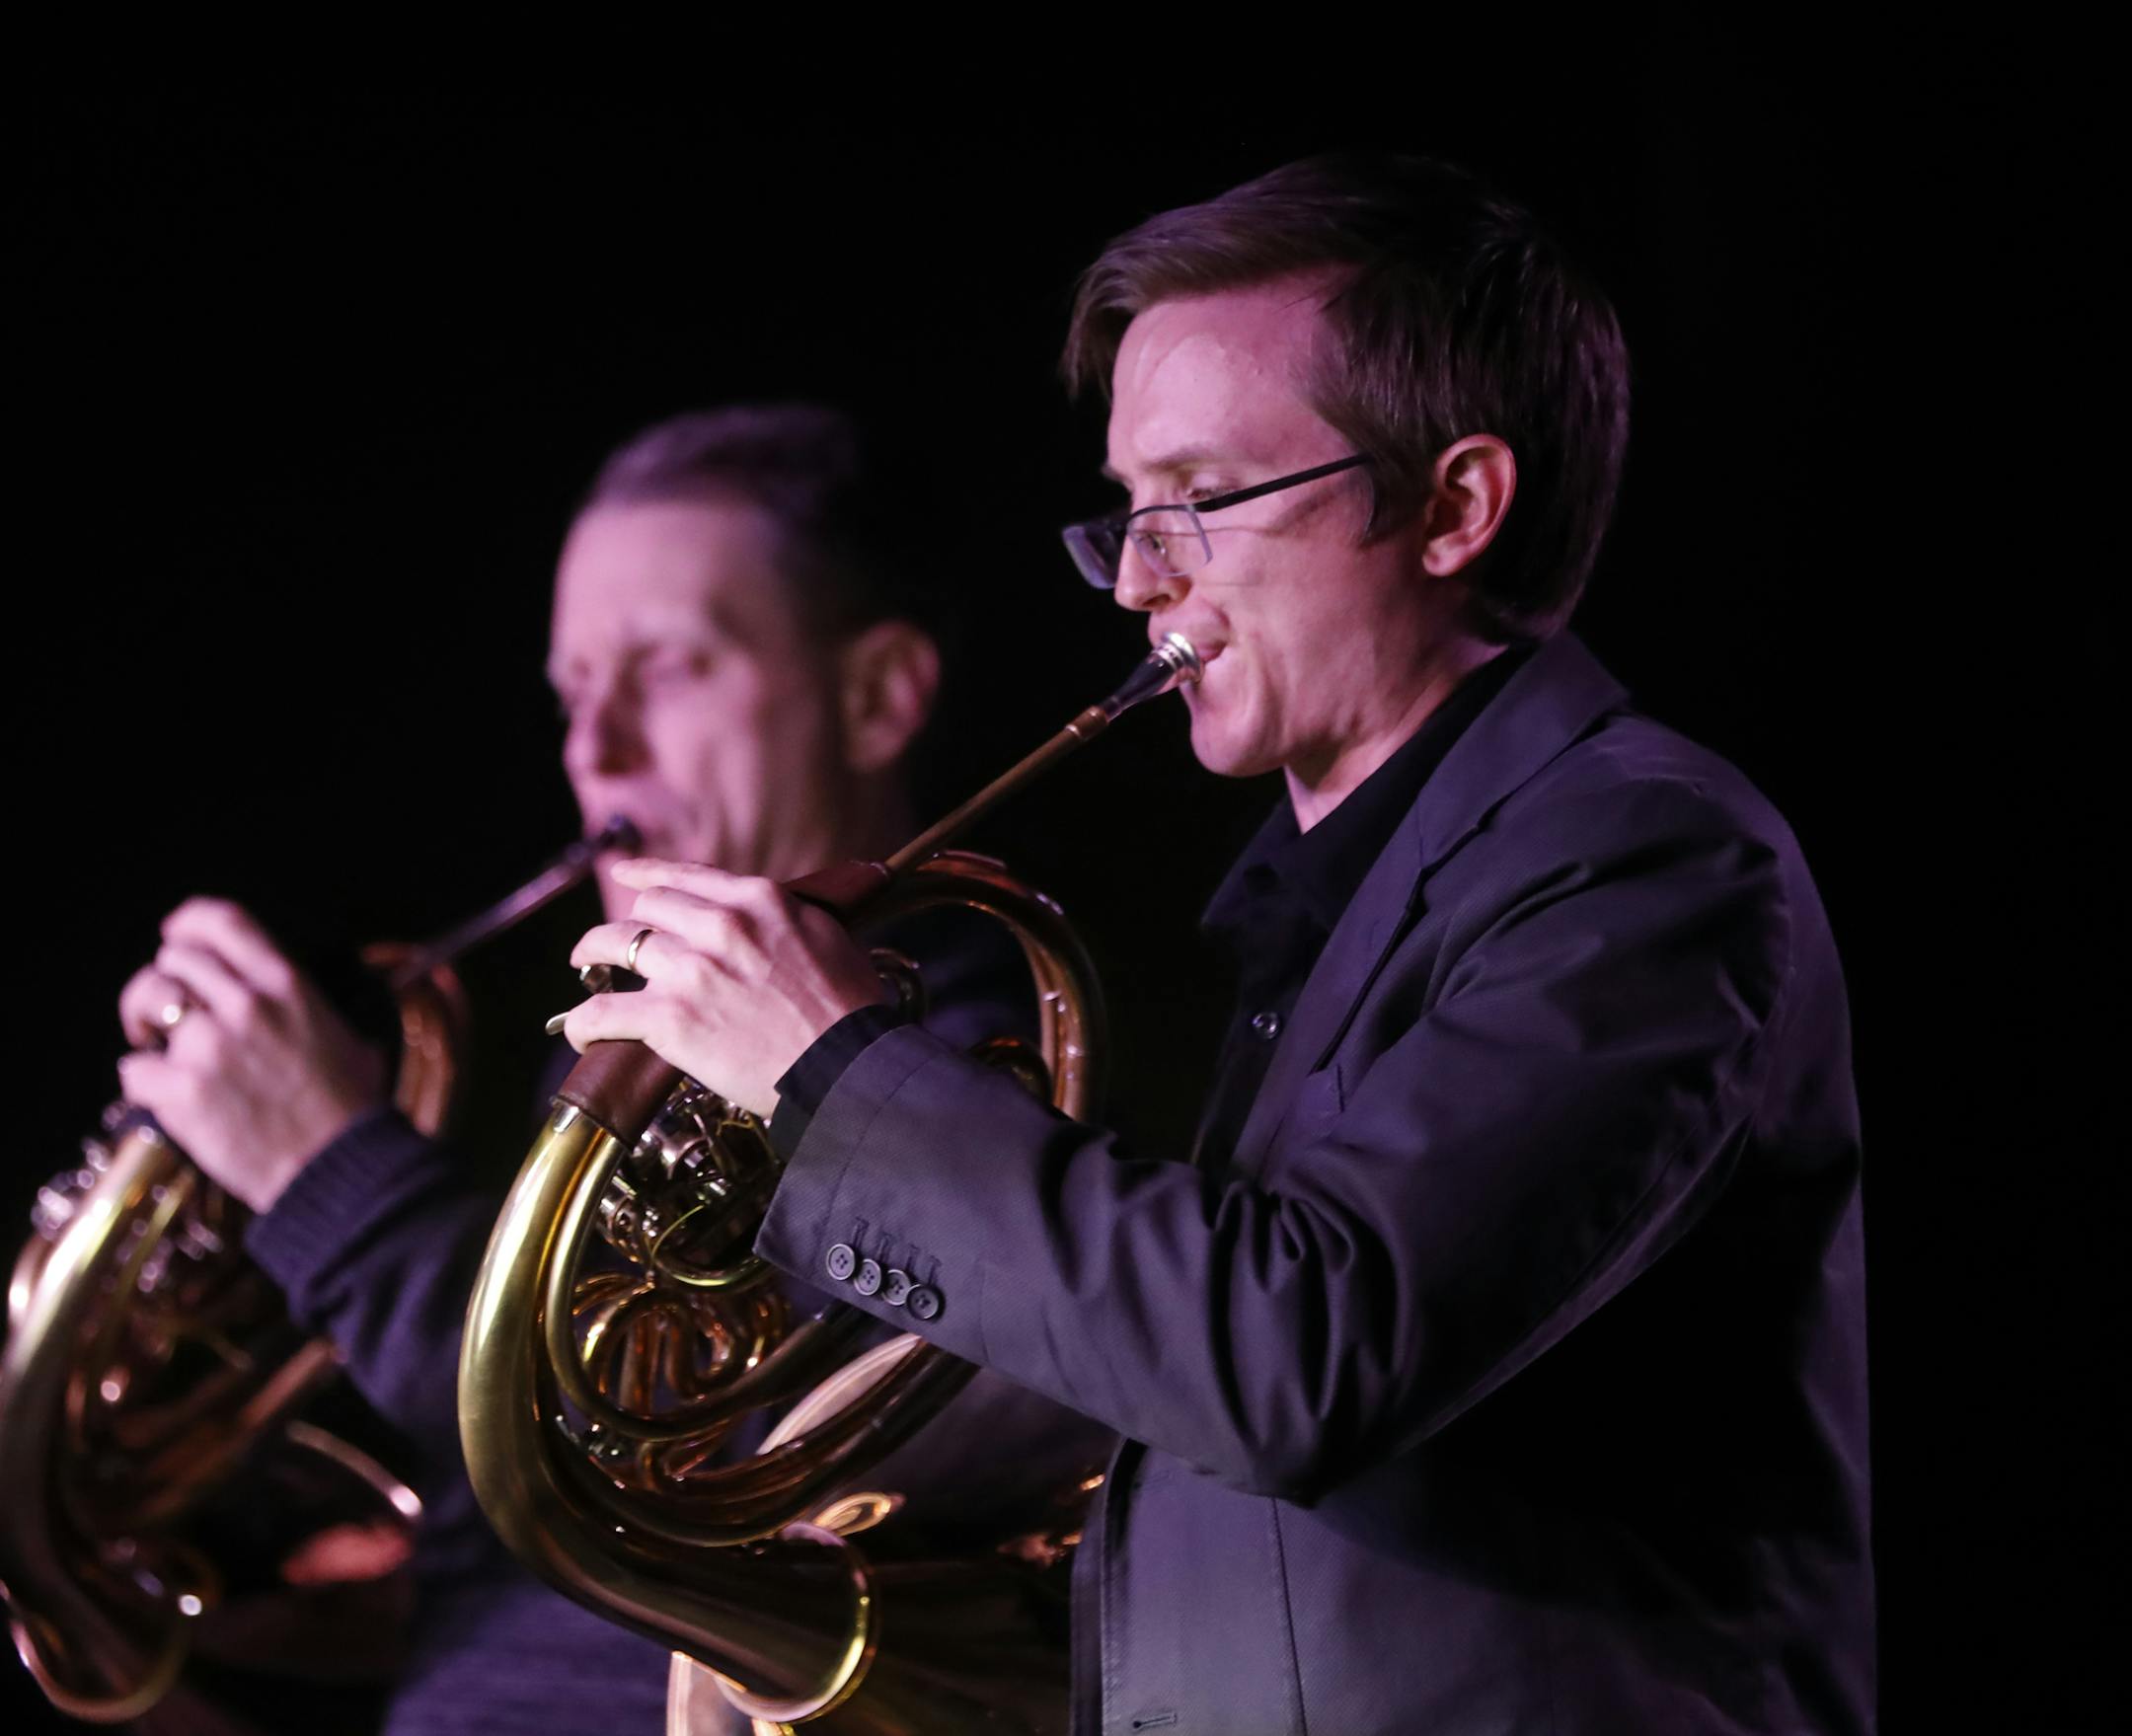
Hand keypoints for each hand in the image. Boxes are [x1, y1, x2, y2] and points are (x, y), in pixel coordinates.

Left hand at [117, 899, 389, 1211]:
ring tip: (156, 1050)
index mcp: (287, 984)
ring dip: (143, 1025)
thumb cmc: (349, 1110)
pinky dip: (143, 1083)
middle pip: (173, 961)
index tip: (175, 936)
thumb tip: (286, 1004)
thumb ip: (303, 1006)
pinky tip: (164, 1098)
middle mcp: (246, 1004)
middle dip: (163, 985)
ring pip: (145, 1002)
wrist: (338, 1169)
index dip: (188, 923)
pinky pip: (132, 1070)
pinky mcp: (180, 1090)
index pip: (222, 921)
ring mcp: (209, 1046)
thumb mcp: (342, 1034)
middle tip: (167, 1017)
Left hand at [563, 858, 889, 1117]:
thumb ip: (784, 918)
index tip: (626, 876)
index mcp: (759, 900)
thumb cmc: (850, 1010)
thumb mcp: (825, 935)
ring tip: (585, 971)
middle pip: (647, 907)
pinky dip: (585, 1021)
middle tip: (617, 945)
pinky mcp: (670, 1018)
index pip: (686, 876)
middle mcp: (720, 925)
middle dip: (629, 924)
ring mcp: (691, 970)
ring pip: (613, 944)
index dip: (647, 875)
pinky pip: (603, 1010)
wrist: (848, 1064)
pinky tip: (583, 1030)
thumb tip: (767, 922)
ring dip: (592, 958)